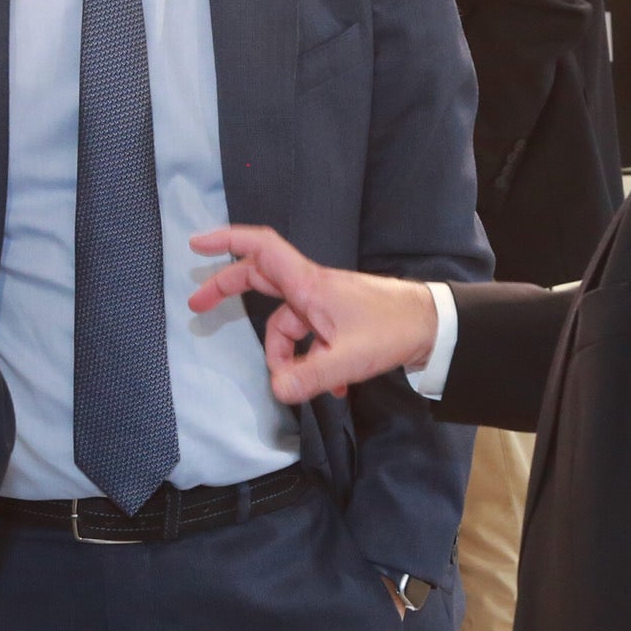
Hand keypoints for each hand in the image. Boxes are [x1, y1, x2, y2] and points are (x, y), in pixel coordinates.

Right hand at [188, 226, 438, 405]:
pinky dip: (311, 361)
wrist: (434, 326)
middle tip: (197, 308)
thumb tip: (275, 390)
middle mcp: (311, 288)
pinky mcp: (338, 319)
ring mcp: (325, 303)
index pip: (260, 249)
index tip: (195, 244)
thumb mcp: (348, 360)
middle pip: (259, 279)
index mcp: (308, 285)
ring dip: (284, 354)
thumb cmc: (392, 330)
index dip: (225, 240)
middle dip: (228, 292)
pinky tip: (330, 390)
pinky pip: (310, 337)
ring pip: (285, 322)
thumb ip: (309, 377)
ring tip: (296, 384)